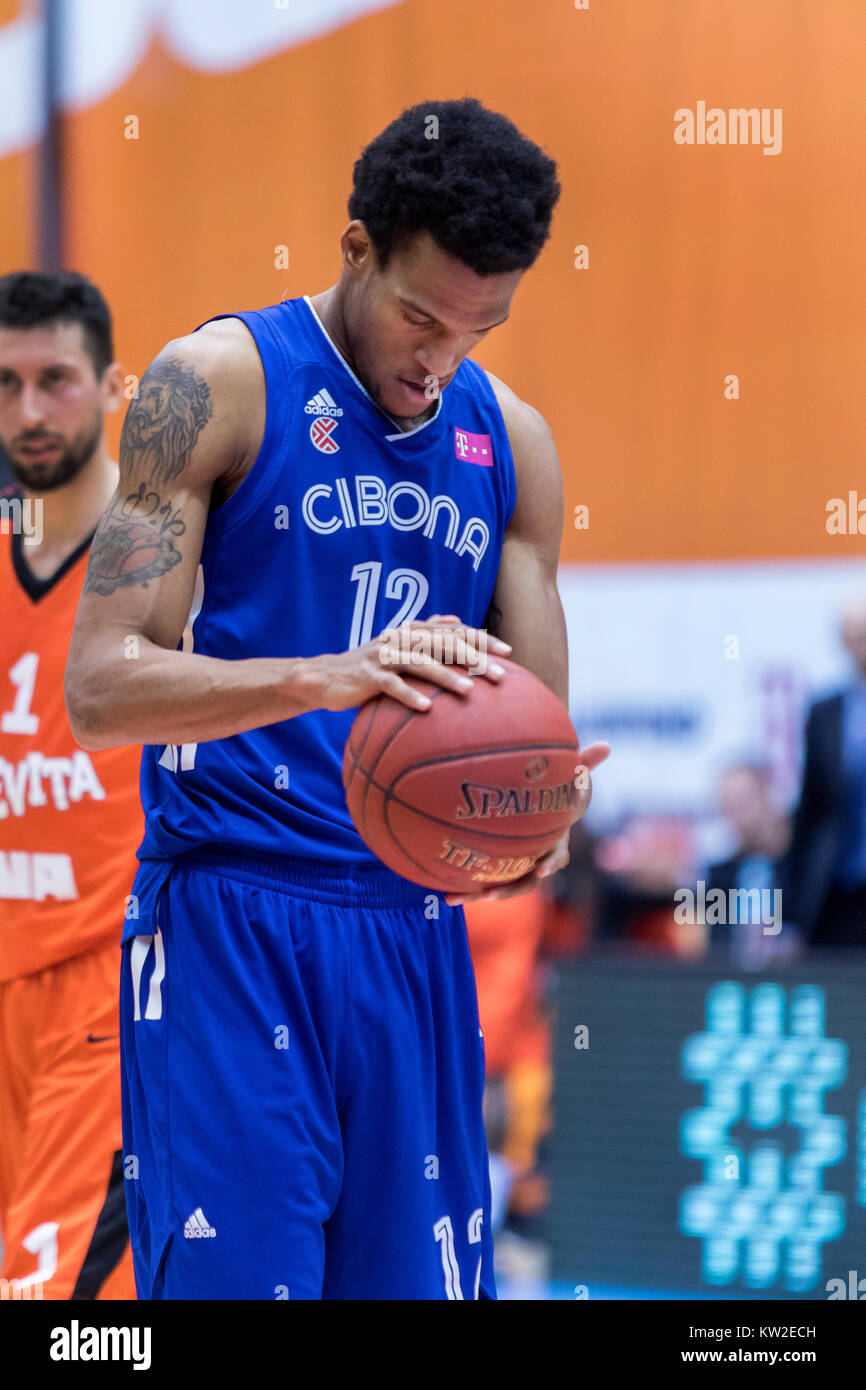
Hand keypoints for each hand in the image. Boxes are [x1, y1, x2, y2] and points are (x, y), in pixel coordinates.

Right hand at [310, 615, 511, 713]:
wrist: (326, 676)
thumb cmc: (370, 665)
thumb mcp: (398, 645)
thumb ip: (427, 632)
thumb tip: (456, 619)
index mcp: (411, 631)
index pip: (453, 630)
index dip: (481, 638)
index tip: (508, 651)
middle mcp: (400, 639)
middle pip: (442, 643)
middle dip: (473, 657)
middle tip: (500, 674)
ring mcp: (383, 657)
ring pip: (420, 662)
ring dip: (446, 676)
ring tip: (469, 691)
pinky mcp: (367, 676)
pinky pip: (391, 686)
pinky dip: (409, 696)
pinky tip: (427, 709)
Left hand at [445, 740, 610, 905]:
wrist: (539, 811)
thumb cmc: (555, 794)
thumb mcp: (570, 778)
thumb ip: (585, 764)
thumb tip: (607, 745)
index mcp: (554, 843)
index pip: (557, 857)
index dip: (551, 864)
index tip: (542, 870)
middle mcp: (535, 862)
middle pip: (525, 884)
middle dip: (508, 891)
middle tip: (490, 895)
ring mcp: (516, 869)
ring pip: (500, 889)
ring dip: (479, 896)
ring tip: (454, 898)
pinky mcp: (497, 871)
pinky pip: (482, 883)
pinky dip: (465, 890)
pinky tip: (444, 895)